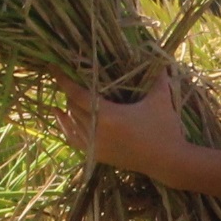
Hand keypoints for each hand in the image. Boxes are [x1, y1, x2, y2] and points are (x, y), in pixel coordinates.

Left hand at [55, 75, 192, 182]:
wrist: (168, 162)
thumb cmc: (165, 129)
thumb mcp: (161, 100)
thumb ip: (157, 78)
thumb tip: (160, 58)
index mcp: (108, 116)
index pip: (77, 94)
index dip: (64, 80)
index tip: (53, 67)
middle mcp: (97, 131)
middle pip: (72, 107)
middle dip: (70, 92)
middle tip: (71, 78)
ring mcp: (96, 145)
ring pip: (71, 121)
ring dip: (69, 107)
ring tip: (69, 94)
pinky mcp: (98, 155)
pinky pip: (73, 138)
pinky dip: (65, 126)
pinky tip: (60, 115)